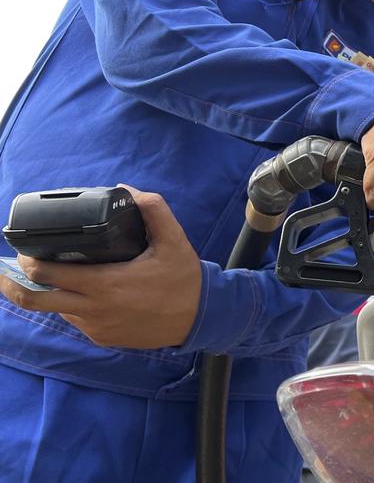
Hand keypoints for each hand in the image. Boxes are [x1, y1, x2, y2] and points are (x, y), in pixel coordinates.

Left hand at [0, 186, 201, 348]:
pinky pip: (77, 320)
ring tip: (54, 274)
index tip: (26, 248)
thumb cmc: (184, 279)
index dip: (28, 261)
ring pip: (57, 309)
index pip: (48, 275)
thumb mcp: (174, 240)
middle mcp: (95, 309)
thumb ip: (154, 210)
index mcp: (106, 284)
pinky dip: (74, 304)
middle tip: (9, 268)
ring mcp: (96, 327)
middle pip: (34, 300)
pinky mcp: (102, 337)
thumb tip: (128, 190)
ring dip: (51, 292)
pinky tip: (87, 291)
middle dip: (12, 283)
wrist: (200, 318)